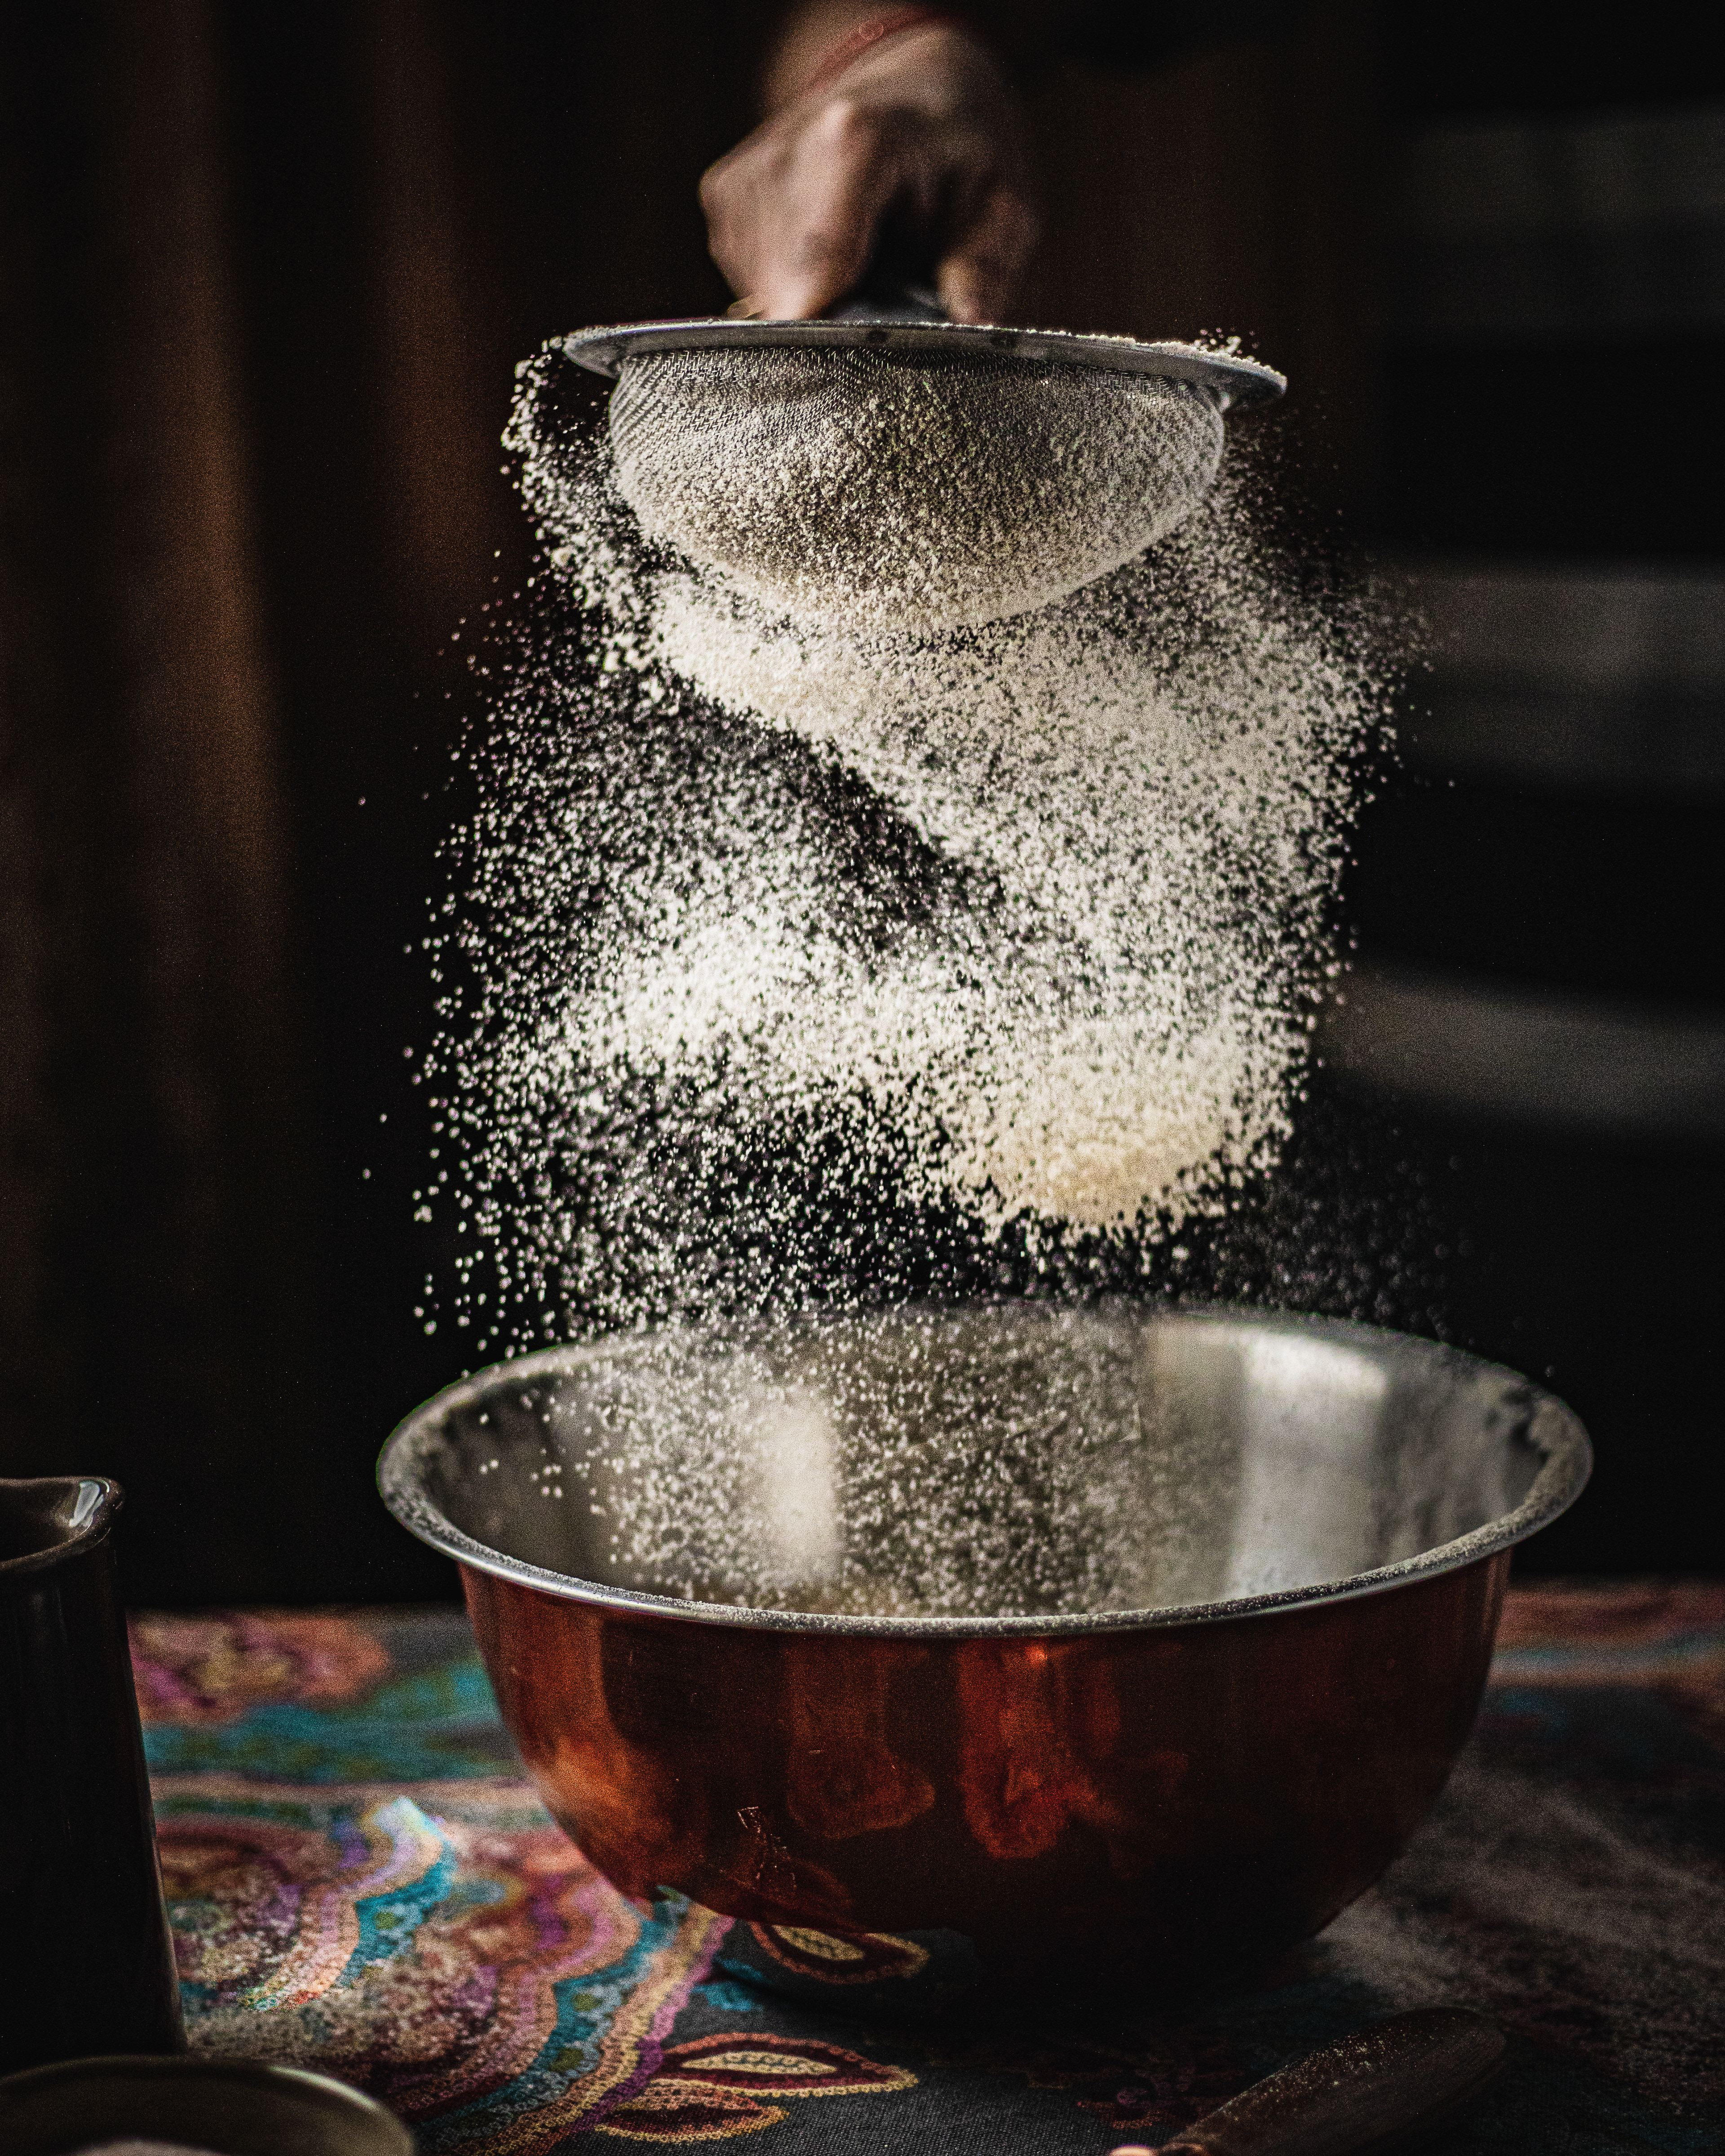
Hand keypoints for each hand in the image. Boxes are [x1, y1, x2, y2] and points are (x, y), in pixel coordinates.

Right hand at [700, 19, 1038, 323]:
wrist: (909, 86)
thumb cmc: (958, 149)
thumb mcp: (999, 202)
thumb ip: (981, 267)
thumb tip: (971, 328)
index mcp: (851, 140)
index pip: (814, 281)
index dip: (840, 341)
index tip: (874, 361)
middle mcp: (780, 156)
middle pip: (789, 303)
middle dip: (838, 324)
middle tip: (889, 301)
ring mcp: (741, 182)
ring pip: (768, 302)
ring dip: (819, 306)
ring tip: (865, 268)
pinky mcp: (723, 201)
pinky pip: (752, 286)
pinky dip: (796, 290)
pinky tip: (834, 259)